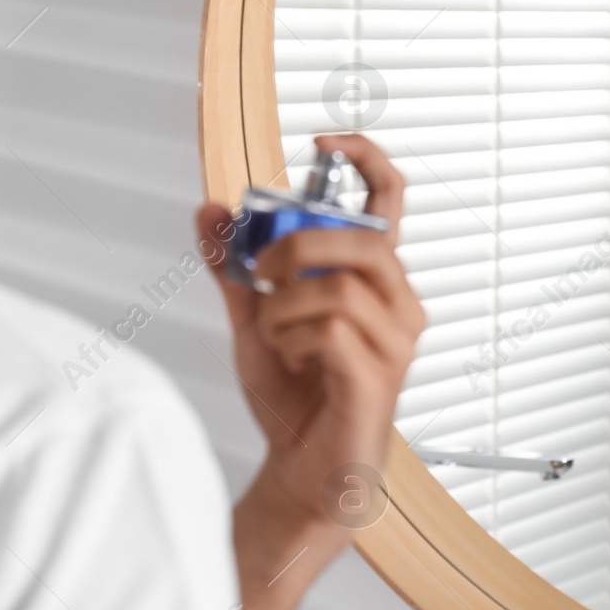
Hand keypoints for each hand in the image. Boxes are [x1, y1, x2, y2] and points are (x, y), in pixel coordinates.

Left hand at [196, 133, 425, 531]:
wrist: (302, 470)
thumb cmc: (296, 398)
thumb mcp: (255, 318)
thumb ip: (236, 267)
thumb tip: (211, 212)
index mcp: (376, 280)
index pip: (392, 200)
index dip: (366, 157)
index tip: (324, 139)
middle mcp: (399, 305)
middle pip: (365, 239)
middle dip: (299, 247)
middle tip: (264, 272)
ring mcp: (395, 342)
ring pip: (339, 286)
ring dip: (286, 308)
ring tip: (278, 335)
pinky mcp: (378, 376)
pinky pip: (331, 330)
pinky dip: (293, 340)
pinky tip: (292, 359)